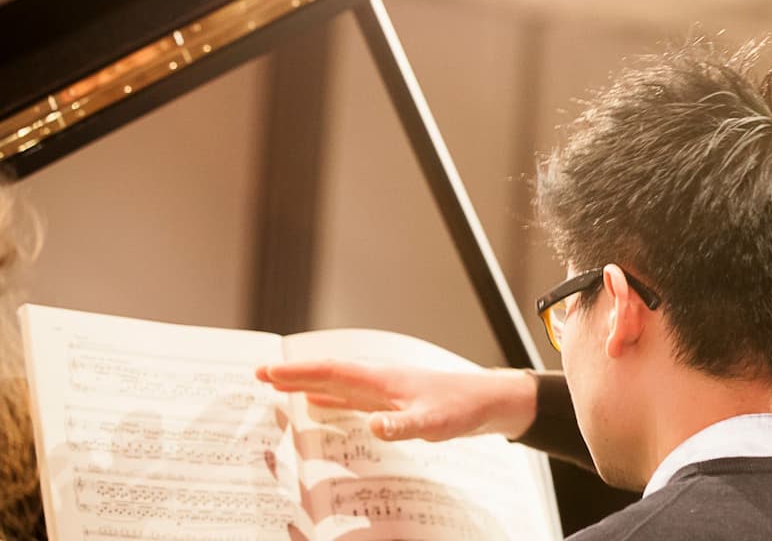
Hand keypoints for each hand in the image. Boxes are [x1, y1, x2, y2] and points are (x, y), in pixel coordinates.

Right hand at [255, 360, 537, 441]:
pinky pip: (350, 397)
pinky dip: (329, 398)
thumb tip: (373, 426)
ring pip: (336, 384)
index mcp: (382, 380)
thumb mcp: (433, 423)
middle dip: (293, 374)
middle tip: (258, 374)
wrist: (486, 402)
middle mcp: (378, 380)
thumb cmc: (461, 409)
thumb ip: (403, 425)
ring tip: (277, 385)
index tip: (268, 370)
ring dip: (307, 384)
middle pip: (327, 374)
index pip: (332, 371)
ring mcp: (384, 390)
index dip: (299, 372)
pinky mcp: (391, 401)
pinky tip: (319, 403)